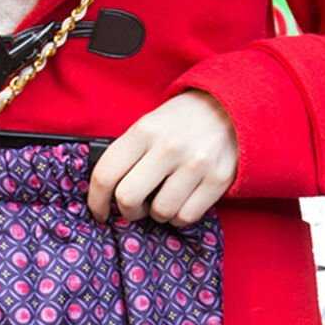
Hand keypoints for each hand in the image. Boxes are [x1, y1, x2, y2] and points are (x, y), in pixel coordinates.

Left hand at [87, 91, 238, 227]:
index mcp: (144, 131)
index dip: (95, 201)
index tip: (99, 212)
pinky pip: (186, 216)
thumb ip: (128, 153)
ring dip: (157, 213)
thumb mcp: (149, 125)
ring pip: (160, 212)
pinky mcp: (218, 180)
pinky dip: (179, 216)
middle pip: (128, 198)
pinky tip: (182, 201)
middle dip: (127, 211)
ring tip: (164, 199)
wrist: (229, 107)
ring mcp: (195, 164)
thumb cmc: (181, 121)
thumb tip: (106, 192)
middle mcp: (168, 147)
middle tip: (134, 208)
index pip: (105, 174)